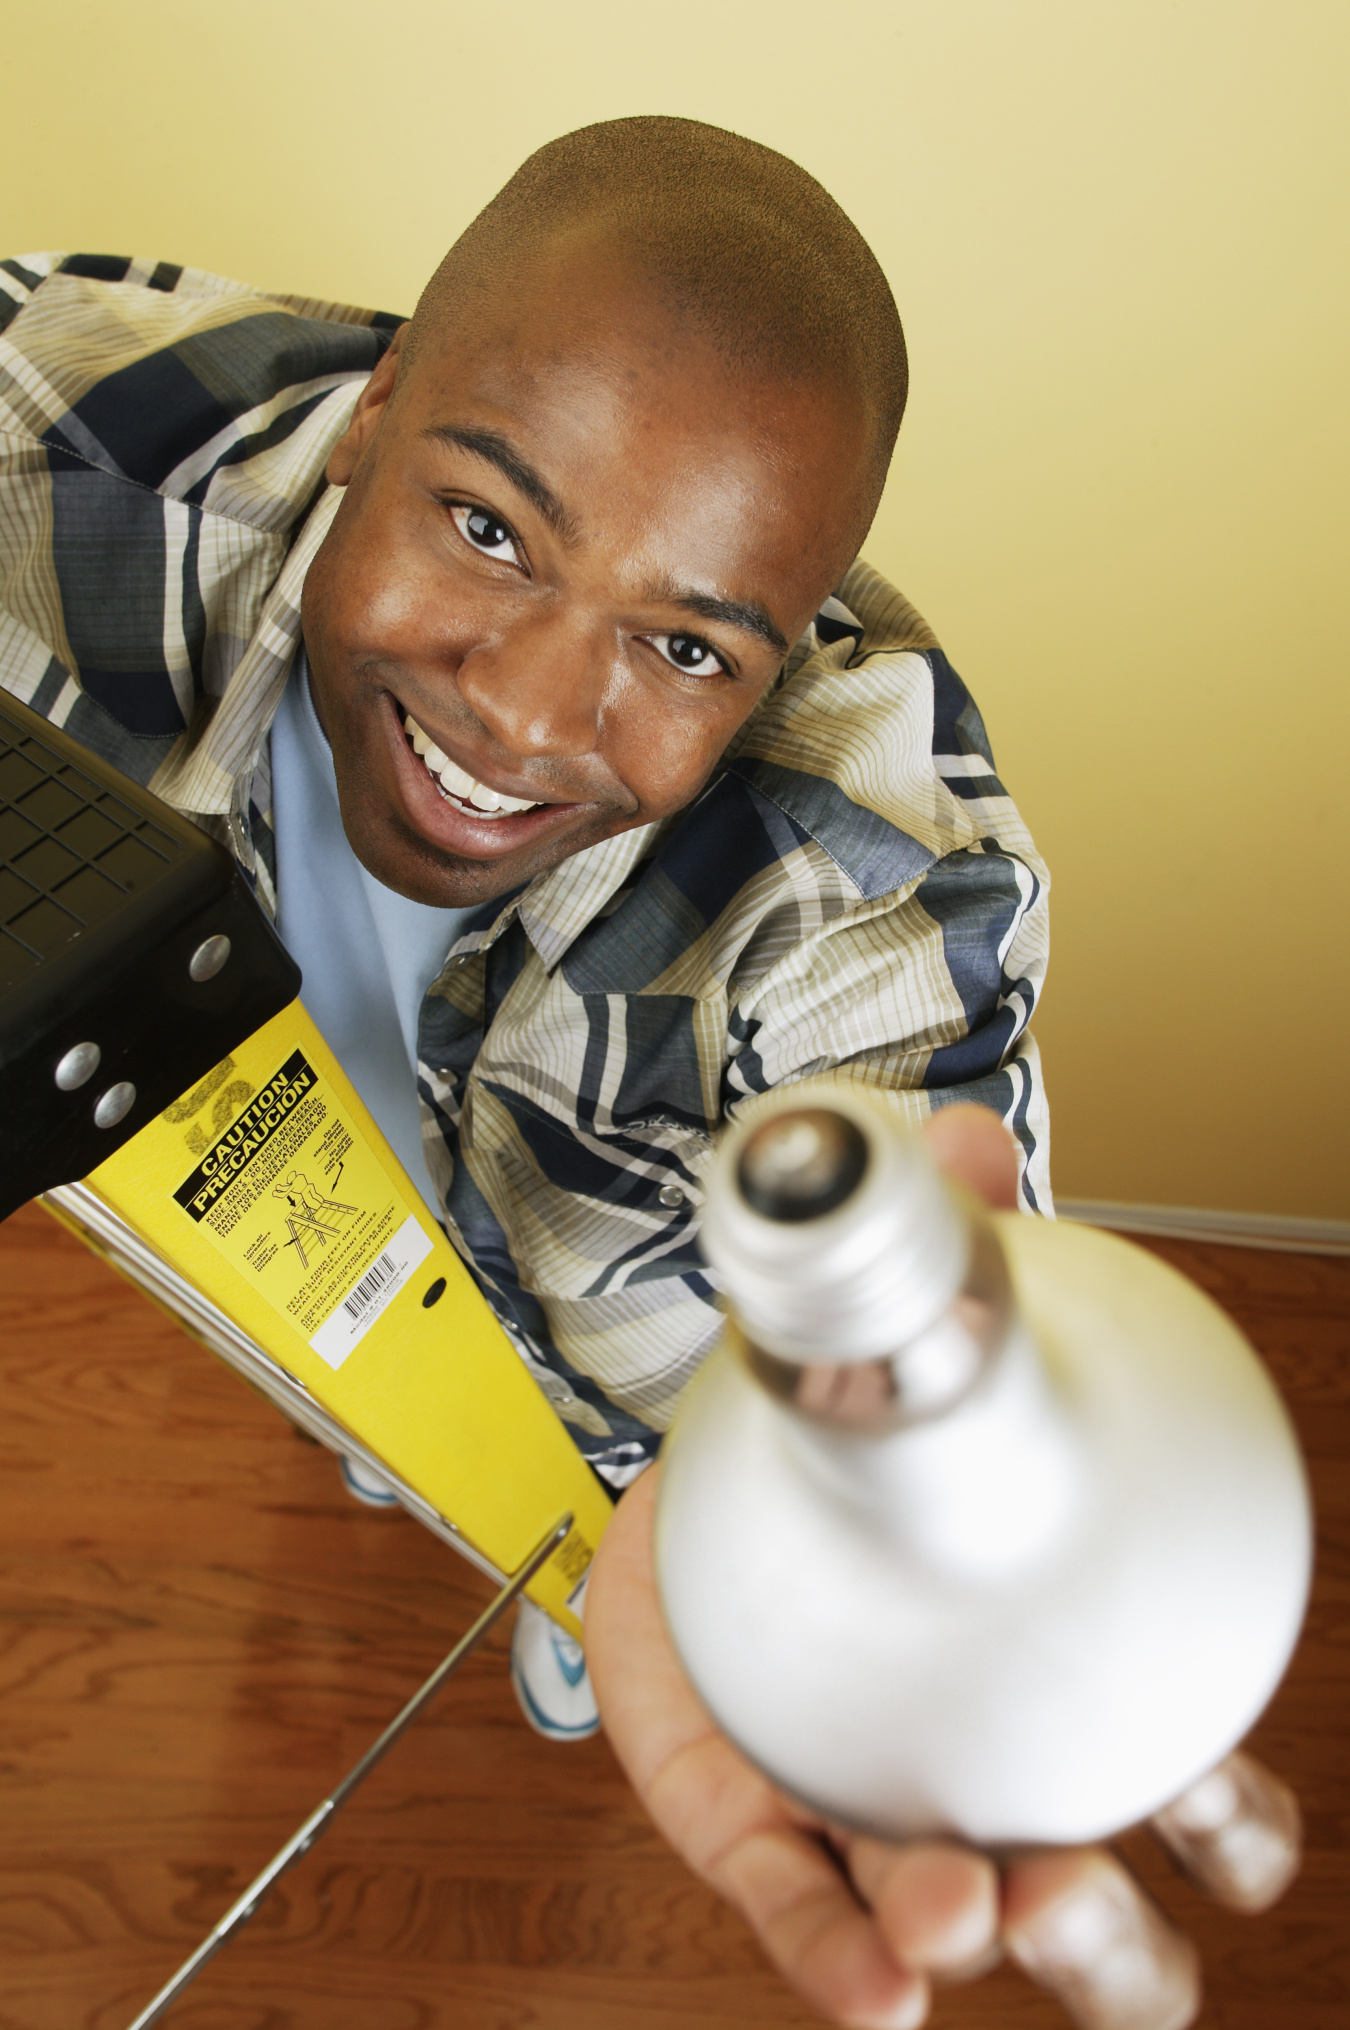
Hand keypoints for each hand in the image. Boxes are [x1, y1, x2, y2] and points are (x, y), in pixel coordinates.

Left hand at [584, 1104, 1301, 2029]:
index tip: (1215, 1816)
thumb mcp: (898, 1341)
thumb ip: (948, 1252)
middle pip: (1114, 1916)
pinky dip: (835, 1955)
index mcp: (1067, 1673)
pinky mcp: (768, 1828)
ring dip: (978, 1942)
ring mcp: (885, 1810)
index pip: (1204, 1785)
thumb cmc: (845, 1444)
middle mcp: (997, 1765)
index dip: (1232, 1822)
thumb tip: (969, 1144)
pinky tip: (866, 1982)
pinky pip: (805, 1915)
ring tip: (955, 1910)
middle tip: (1067, 1876)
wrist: (702, 1486)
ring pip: (975, 1937)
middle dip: (1112, 1932)